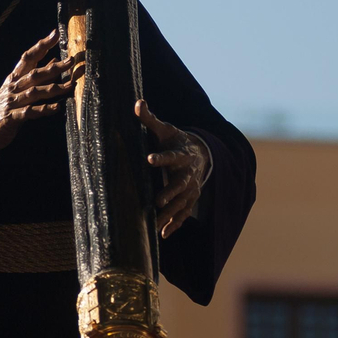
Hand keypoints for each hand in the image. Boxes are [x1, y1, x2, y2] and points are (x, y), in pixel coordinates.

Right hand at [0, 30, 83, 151]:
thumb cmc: (3, 107)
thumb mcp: (16, 88)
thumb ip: (34, 74)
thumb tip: (54, 59)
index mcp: (14, 78)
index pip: (28, 57)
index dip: (41, 45)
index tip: (55, 34)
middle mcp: (13, 87)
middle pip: (35, 73)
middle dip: (54, 67)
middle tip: (71, 61)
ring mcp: (12, 102)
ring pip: (35, 91)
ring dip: (54, 88)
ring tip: (71, 85)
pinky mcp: (12, 118)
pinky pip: (30, 112)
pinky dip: (44, 109)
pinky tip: (57, 108)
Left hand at [136, 100, 209, 238]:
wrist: (200, 154)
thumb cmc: (176, 141)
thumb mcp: (165, 130)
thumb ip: (150, 119)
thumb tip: (137, 103)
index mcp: (182, 154)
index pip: (172, 155)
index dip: (161, 157)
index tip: (149, 158)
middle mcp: (189, 173)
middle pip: (180, 184)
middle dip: (170, 193)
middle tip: (157, 202)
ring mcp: (192, 188)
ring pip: (182, 203)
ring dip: (170, 214)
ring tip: (155, 224)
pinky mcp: (190, 199)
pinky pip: (184, 214)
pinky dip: (175, 224)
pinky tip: (163, 235)